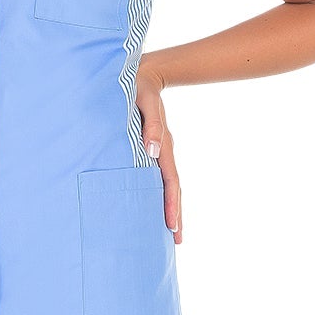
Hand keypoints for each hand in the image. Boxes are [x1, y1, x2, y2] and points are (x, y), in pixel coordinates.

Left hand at [134, 64, 181, 241]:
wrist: (141, 73)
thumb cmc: (137, 87)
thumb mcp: (143, 102)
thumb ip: (149, 126)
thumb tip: (153, 151)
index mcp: (162, 144)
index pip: (170, 181)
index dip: (171, 204)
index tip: (172, 226)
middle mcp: (162, 150)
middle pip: (172, 188)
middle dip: (175, 214)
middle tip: (176, 241)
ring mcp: (158, 150)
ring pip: (166, 184)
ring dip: (169, 206)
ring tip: (170, 230)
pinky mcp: (150, 147)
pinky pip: (157, 175)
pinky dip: (159, 192)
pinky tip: (153, 203)